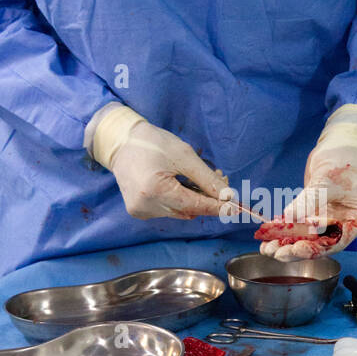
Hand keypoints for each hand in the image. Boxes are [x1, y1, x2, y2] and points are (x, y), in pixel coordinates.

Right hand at [89, 105, 225, 220]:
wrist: (121, 143)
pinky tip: (176, 185)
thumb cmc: (153, 143)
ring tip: (193, 178)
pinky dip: (178, 202)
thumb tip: (227, 197)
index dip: (216, 207)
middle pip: (188, 211)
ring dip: (192, 200)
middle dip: (206, 199)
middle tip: (217, 179)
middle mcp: (146, 206)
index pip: (194, 205)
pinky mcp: (138, 212)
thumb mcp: (184, 156)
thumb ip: (206, 179)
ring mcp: (140, 211)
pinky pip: (168, 211)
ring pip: (179, 213)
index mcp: (155, 190)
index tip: (235, 208)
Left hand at [256, 107, 356, 260]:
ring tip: (267, 248)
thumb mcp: (327, 178)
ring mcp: (329, 217)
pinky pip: (298, 225)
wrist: (340, 142)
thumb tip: (290, 218)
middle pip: (320, 243)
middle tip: (275, 252)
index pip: (336, 241)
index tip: (294, 249)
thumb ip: (310, 200)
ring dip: (287, 243)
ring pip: (307, 237)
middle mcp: (344, 221)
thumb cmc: (343, 157)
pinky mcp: (314, 211)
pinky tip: (269, 236)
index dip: (315, 248)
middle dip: (296, 249)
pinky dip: (285, 230)